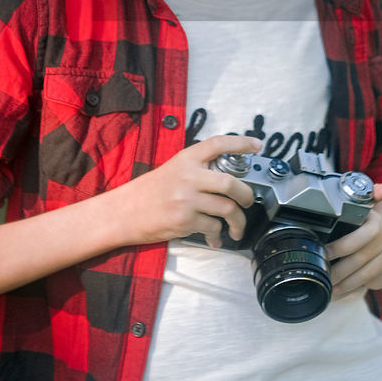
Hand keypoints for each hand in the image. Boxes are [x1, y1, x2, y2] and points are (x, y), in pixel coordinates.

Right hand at [114, 135, 260, 248]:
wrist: (124, 211)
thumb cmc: (150, 191)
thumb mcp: (174, 169)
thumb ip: (198, 169)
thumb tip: (229, 178)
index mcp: (186, 159)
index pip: (218, 143)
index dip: (241, 143)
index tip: (257, 145)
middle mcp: (188, 176)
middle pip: (231, 183)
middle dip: (247, 196)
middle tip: (249, 202)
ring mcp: (186, 199)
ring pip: (227, 209)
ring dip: (238, 222)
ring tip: (237, 228)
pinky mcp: (184, 220)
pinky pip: (213, 227)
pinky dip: (217, 235)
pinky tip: (215, 238)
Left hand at [325, 187, 381, 297]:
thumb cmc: (366, 229)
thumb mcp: (364, 212)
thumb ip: (365, 199)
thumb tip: (381, 189)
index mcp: (375, 221)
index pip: (360, 235)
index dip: (341, 246)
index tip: (324, 252)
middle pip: (359, 258)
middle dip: (339, 269)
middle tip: (323, 274)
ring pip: (364, 273)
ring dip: (344, 282)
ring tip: (329, 286)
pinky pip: (368, 283)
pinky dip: (352, 289)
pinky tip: (340, 292)